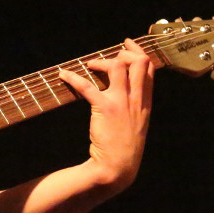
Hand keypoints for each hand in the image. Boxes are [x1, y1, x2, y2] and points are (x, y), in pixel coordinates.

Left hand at [59, 38, 154, 190]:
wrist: (118, 166)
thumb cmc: (125, 147)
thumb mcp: (139, 123)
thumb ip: (136, 104)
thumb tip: (126, 89)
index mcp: (146, 102)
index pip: (150, 69)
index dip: (139, 53)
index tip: (128, 45)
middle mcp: (137, 99)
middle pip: (139, 62)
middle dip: (125, 52)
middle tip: (112, 53)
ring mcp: (122, 102)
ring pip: (118, 67)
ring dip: (102, 62)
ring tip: (90, 65)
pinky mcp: (105, 108)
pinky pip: (87, 86)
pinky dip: (73, 78)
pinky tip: (64, 75)